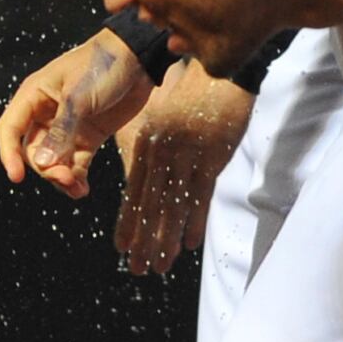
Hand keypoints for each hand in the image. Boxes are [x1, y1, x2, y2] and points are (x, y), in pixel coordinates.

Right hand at [0, 32, 145, 190]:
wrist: (139, 58)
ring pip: (53, 161)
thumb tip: (44, 164)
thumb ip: (61, 131)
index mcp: (34, 96)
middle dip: (46, 169)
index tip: (16, 177)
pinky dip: (77, 178)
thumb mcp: (78, 98)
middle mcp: (45, 114)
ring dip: (62, 178)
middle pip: (33, 151)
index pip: (10, 129)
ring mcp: (67, 127)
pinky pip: (74, 163)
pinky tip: (82, 189)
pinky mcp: (87, 137)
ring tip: (77, 188)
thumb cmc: (102, 65)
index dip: (8, 154)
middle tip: (66, 178)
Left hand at [110, 58, 252, 274]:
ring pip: (172, 205)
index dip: (128, 221)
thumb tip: (139, 181)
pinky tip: (189, 244)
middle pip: (150, 204)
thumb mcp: (159, 118)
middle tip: (138, 268)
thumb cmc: (189, 95)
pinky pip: (200, 195)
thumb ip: (148, 147)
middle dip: (143, 239)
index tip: (122, 247)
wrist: (220, 72)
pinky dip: (194, 221)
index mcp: (146, 143)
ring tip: (161, 265)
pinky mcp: (212, 156)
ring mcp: (186, 155)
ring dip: (166, 239)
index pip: (134, 191)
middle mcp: (161, 152)